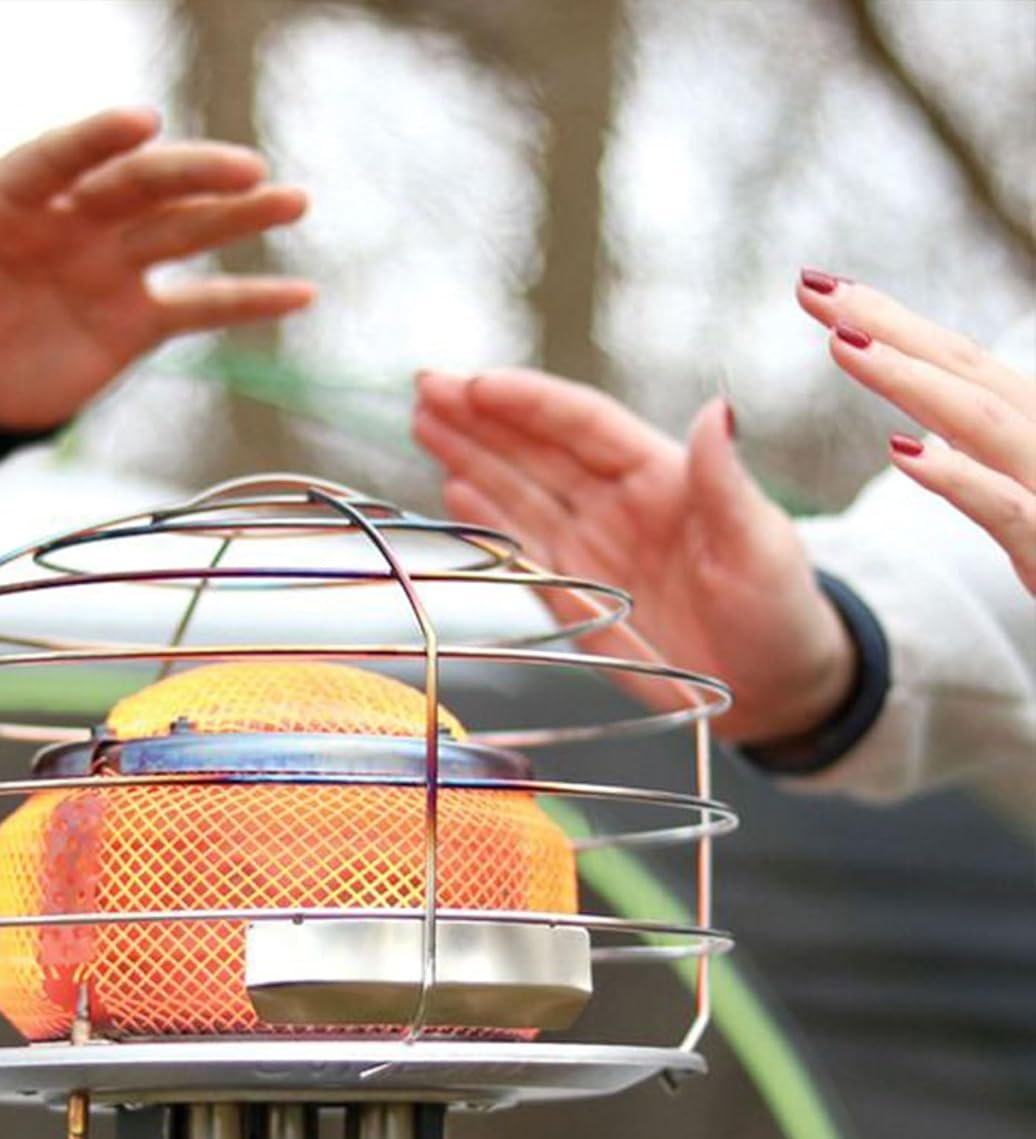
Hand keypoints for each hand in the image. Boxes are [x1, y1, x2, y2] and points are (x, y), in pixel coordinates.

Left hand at [0, 108, 314, 430]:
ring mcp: (107, 267)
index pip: (55, 159)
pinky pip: (199, 308)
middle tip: (249, 170)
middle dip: (190, 176)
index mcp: (3, 200)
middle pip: (137, 188)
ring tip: (295, 199)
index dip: (94, 141)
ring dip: (237, 218)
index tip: (139, 120)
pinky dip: (248, 302)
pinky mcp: (132, 322)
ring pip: (181, 233)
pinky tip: (301, 294)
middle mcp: (68, 221)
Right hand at [412, 372, 855, 744]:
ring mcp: (590, 547)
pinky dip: (486, 521)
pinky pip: (521, 550)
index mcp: (661, 477)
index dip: (529, 404)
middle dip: (479, 417)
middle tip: (425, 386)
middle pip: (535, 449)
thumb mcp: (762, 545)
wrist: (774, 688)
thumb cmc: (781, 611)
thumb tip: (717, 411)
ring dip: (469, 457)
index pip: (583, 426)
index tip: (478, 385)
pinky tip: (453, 492)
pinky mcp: (573, 595)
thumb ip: (726, 482)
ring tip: (424, 423)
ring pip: (517, 491)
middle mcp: (615, 504)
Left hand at [797, 271, 1035, 593]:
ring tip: (843, 344)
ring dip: (911, 378)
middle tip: (814, 289)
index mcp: (1032, 432)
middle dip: (891, 324)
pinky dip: (957, 478)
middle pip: (966, 369)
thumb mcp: (1022, 507)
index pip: (957, 365)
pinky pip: (1006, 509)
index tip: (824, 291)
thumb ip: (983, 466)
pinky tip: (903, 451)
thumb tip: (929, 434)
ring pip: (984, 420)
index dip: (894, 325)